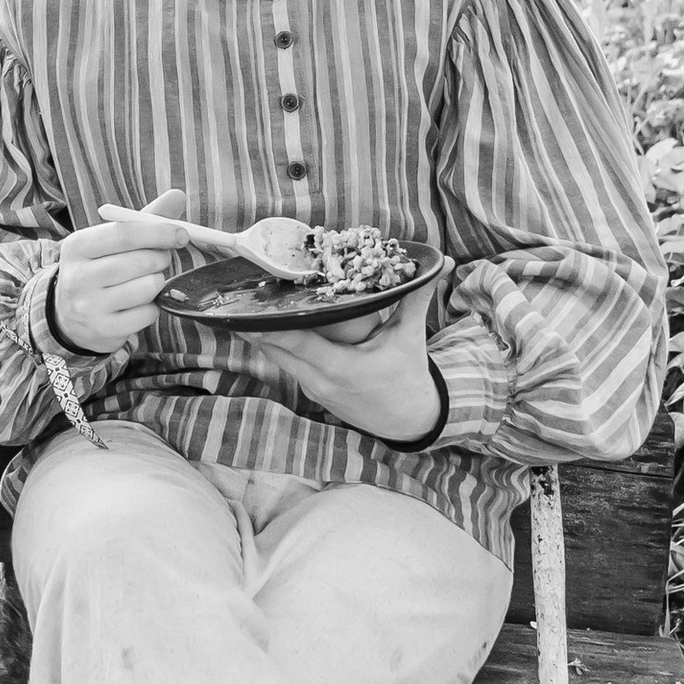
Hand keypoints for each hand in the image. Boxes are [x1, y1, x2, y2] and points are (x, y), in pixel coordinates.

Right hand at [52, 187, 191, 355]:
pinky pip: (148, 313)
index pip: (124, 233)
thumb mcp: (110, 242)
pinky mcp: (104, 330)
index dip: (158, 232)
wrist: (69, 317)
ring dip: (157, 283)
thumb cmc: (99, 270)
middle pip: (139, 261)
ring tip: (145, 282)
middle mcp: (78, 277)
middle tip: (161, 259)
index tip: (182, 234)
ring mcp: (89, 307)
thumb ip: (143, 219)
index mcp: (77, 246)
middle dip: (161, 258)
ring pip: (148, 288)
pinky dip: (152, 307)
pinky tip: (138, 304)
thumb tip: (178, 195)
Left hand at [251, 279, 440, 443]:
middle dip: (256, 323)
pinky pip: (286, 364)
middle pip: (273, 349)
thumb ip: (416, 298)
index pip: (293, 343)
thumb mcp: (410, 337)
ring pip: (276, 357)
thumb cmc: (408, 377)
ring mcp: (313, 389)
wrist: (409, 420)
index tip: (250, 305)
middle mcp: (319, 380)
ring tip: (251, 303)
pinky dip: (278, 345)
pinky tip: (269, 324)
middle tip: (244, 293)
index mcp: (339, 368)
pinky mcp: (312, 392)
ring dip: (263, 334)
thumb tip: (439, 263)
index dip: (267, 325)